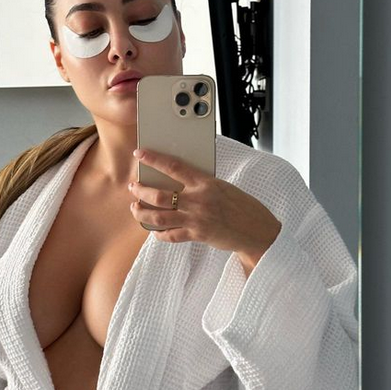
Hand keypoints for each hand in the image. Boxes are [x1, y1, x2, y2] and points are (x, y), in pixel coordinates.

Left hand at [129, 148, 281, 262]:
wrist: (257, 230)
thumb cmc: (242, 207)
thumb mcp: (223, 187)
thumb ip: (201, 184)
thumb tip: (178, 182)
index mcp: (206, 182)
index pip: (174, 166)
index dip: (154, 159)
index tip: (140, 154)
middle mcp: (199, 200)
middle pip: (159, 195)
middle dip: (141, 191)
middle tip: (134, 187)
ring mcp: (196, 219)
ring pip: (159, 216)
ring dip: (142, 213)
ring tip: (135, 208)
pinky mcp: (197, 235)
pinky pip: (170, 235)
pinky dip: (159, 234)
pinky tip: (154, 231)